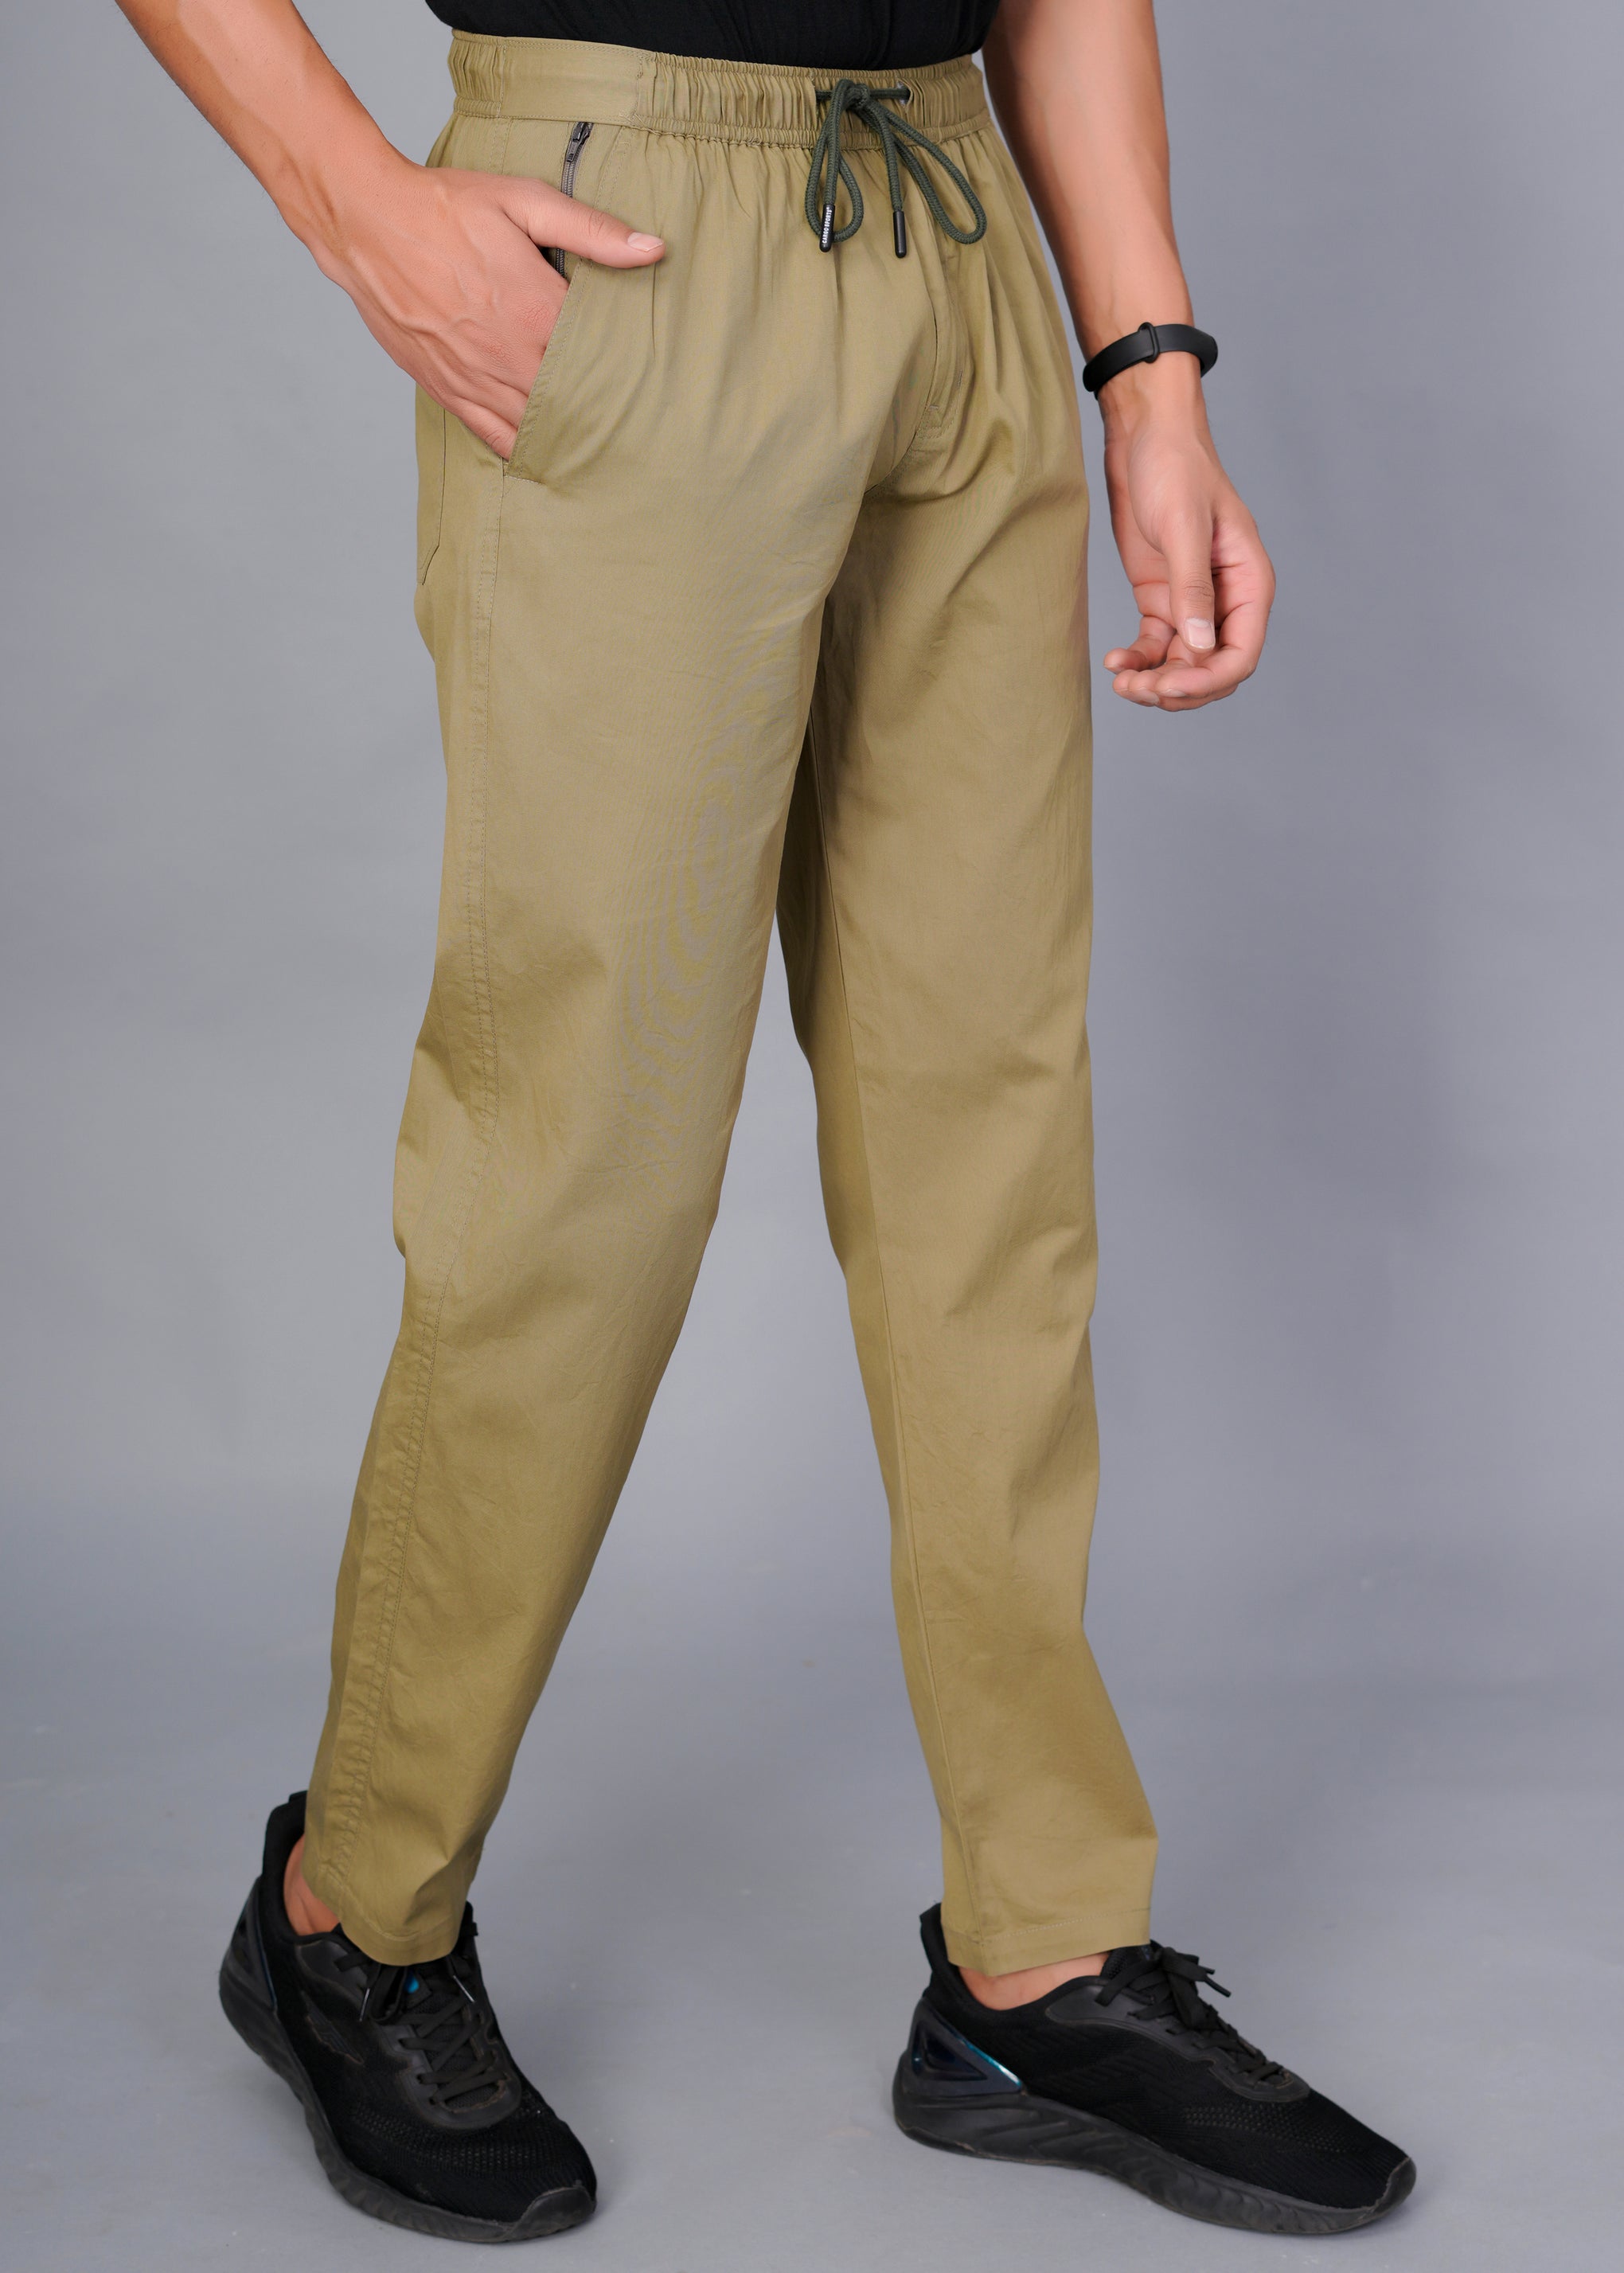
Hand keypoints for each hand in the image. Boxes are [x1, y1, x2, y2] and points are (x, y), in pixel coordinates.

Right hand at [310, 157, 664, 457]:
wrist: (366, 221)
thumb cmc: (445, 206)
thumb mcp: (524, 201)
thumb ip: (590, 231)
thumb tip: (652, 250)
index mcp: (536, 308)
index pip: (598, 355)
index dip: (625, 368)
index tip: (650, 378)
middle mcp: (509, 353)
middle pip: (572, 400)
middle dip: (602, 411)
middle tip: (636, 427)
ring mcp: (476, 378)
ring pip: (535, 425)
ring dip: (566, 437)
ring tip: (601, 450)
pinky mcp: (447, 390)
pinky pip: (492, 435)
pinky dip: (520, 448)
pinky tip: (544, 455)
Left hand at [1097, 359, 1273, 711]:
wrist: (1143, 437)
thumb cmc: (1175, 467)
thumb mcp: (1184, 527)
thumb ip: (1192, 589)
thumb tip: (1199, 648)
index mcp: (1248, 583)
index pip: (1241, 654)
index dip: (1208, 679)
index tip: (1169, 685)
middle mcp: (1226, 600)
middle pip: (1212, 669)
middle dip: (1178, 688)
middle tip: (1137, 689)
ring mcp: (1193, 603)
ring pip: (1182, 665)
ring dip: (1154, 682)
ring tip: (1121, 681)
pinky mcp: (1161, 600)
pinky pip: (1156, 648)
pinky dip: (1138, 662)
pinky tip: (1114, 662)